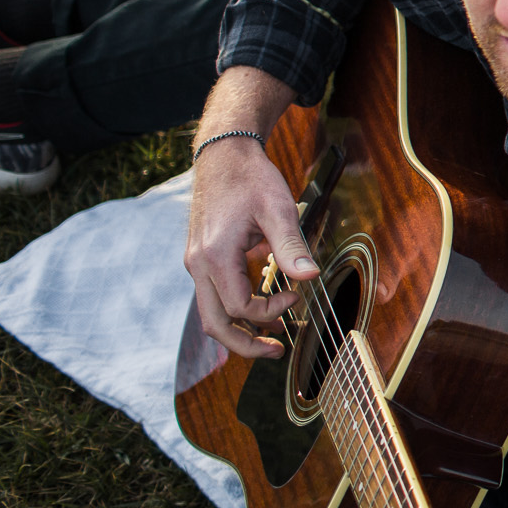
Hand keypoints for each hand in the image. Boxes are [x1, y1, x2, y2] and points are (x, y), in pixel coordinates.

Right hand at [183, 133, 316, 361]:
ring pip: (211, 314)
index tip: (297, 296)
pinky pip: (214, 296)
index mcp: (215, 256)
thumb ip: (291, 246)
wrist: (223, 156)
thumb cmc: (250, 179)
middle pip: (214, 324)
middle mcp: (198, 265)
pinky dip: (236, 308)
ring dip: (240, 329)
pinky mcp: (202, 260)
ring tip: (272, 336)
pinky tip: (262, 305)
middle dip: (244, 344)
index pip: (239, 306)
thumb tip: (310, 277)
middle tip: (276, 351)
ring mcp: (196, 264)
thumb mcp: (278, 209)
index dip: (270, 310)